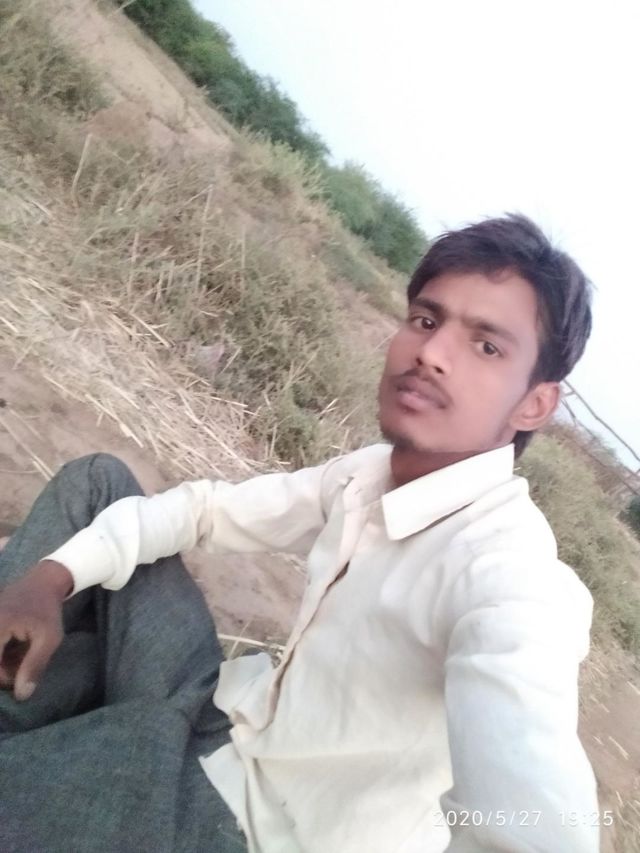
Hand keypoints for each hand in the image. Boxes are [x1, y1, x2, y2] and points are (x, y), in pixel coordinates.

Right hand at [0, 560, 72, 700]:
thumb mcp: (48, 638)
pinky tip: (14, 649)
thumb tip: (22, 696)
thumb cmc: (47, 609)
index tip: (21, 677)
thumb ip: (34, 666)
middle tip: (20, 667)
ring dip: (2, 661)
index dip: (4, 678)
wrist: (43, 581)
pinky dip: (1, 652)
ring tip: (20, 657)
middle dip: (3, 669)